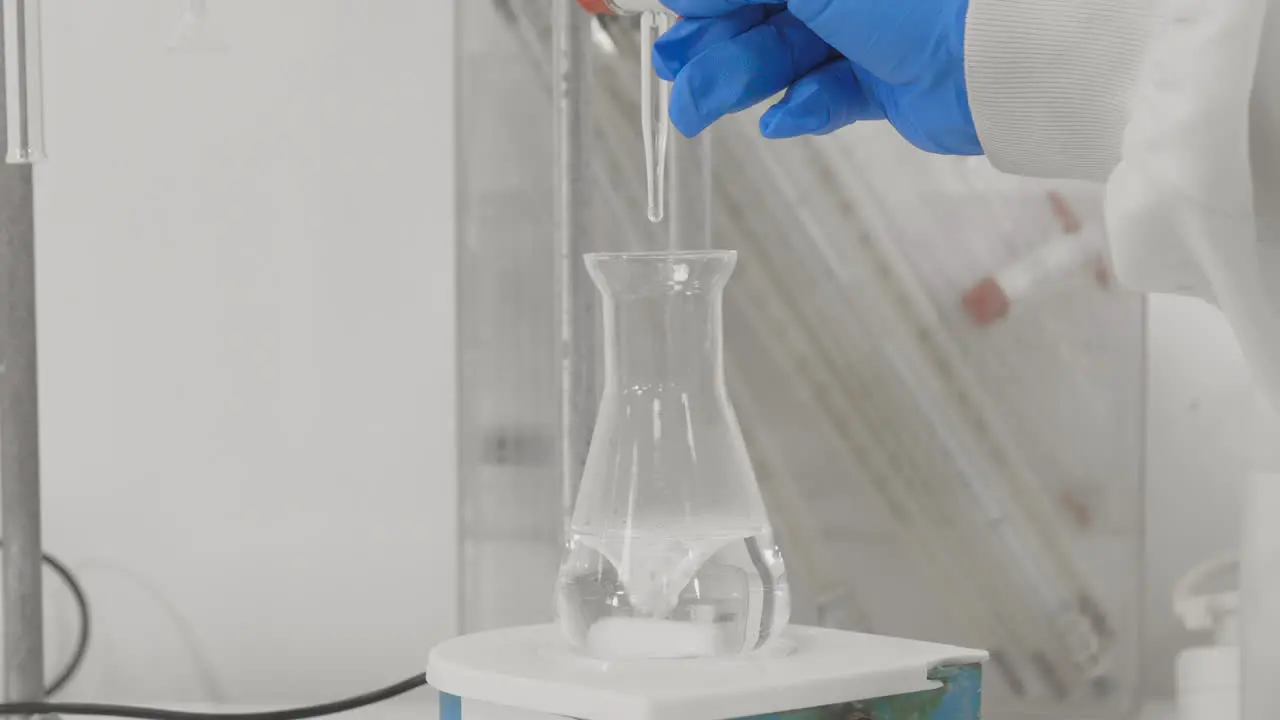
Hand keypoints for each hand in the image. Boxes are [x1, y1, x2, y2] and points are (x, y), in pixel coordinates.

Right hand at [653, 0, 981, 154]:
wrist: (1001, 59)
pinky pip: (829, 94)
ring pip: (786, 55)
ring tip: (697, 109)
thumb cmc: (918, 0)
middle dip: (713, 44)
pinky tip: (782, 119)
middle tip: (670, 72)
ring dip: (740, 81)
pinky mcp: (885, 83)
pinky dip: (802, 107)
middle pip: (762, 12)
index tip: (673, 13)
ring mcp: (869, 33)